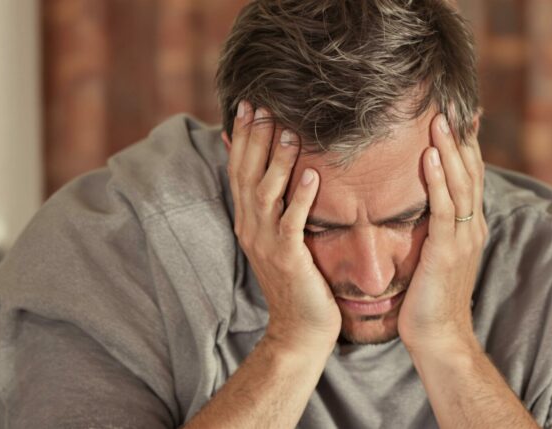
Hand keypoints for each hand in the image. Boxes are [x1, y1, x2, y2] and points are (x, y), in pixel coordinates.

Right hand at [225, 101, 340, 352]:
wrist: (298, 329)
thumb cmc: (295, 280)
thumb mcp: (276, 238)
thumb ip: (269, 204)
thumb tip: (265, 174)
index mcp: (247, 220)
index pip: (239, 170)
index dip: (242, 136)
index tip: (248, 104)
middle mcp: (251, 228)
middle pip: (247, 174)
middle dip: (254, 138)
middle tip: (262, 104)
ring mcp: (267, 243)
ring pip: (267, 193)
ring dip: (278, 161)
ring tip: (291, 131)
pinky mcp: (289, 258)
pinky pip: (293, 222)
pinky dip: (301, 197)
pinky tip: (313, 175)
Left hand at [398, 113, 487, 352]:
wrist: (440, 336)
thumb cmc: (431, 298)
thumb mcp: (437, 256)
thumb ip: (436, 228)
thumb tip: (422, 205)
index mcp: (471, 226)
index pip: (470, 176)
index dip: (465, 145)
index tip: (457, 115)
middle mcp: (473, 227)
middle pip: (470, 172)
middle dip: (460, 137)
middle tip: (449, 103)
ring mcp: (463, 238)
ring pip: (459, 184)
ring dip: (449, 149)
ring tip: (439, 118)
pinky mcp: (447, 251)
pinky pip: (444, 209)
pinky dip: (437, 180)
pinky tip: (430, 157)